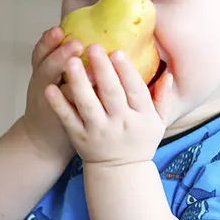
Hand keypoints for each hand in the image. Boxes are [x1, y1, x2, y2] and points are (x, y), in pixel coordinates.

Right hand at [23, 26, 83, 160]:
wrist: (42, 140)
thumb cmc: (51, 102)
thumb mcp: (49, 77)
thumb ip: (62, 58)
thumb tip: (83, 30)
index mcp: (41, 71)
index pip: (40, 52)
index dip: (47, 41)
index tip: (59, 29)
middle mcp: (42, 86)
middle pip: (46, 67)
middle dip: (60, 55)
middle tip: (76, 43)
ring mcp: (52, 105)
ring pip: (59, 90)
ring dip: (74, 80)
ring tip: (90, 71)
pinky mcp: (66, 122)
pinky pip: (72, 112)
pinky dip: (81, 104)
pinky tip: (96, 96)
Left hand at [45, 43, 173, 166]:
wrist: (121, 173)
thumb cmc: (140, 141)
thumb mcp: (158, 122)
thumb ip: (162, 98)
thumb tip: (168, 74)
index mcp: (142, 117)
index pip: (136, 91)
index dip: (127, 71)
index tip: (117, 52)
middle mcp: (121, 123)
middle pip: (111, 94)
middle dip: (102, 70)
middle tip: (93, 47)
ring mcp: (99, 131)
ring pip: (88, 104)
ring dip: (79, 83)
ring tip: (70, 61)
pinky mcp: (80, 138)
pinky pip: (69, 119)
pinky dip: (60, 105)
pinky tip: (51, 88)